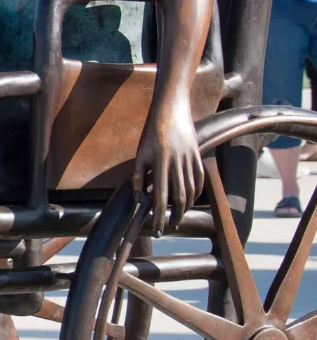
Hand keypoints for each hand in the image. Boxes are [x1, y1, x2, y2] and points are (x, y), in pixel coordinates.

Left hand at [132, 97, 204, 235]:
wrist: (171, 110)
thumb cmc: (151, 133)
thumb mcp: (140, 154)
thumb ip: (139, 178)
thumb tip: (141, 200)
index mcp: (160, 164)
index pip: (161, 197)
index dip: (160, 215)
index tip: (159, 229)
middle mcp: (177, 163)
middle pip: (179, 198)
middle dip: (174, 216)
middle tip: (169, 227)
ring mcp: (190, 160)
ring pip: (191, 191)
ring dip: (185, 207)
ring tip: (177, 216)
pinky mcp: (198, 156)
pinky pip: (199, 180)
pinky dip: (196, 193)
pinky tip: (189, 200)